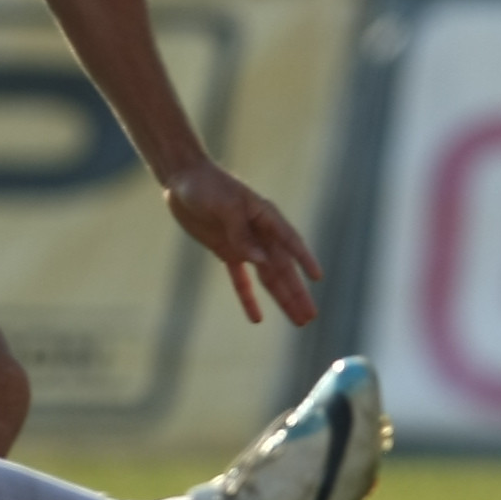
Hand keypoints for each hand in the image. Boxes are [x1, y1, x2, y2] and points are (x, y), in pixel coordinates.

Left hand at [164, 160, 322, 327]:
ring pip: (268, 277)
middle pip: (283, 268)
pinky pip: (241, 280)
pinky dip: (248, 298)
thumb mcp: (224, 205)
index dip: (304, 259)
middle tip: (311, 316)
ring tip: (299, 320)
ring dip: (282, 298)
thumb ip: (241, 233)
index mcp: (265, 216)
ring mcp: (244, 244)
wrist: (183, 179)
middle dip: (297, 292)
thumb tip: (260, 261)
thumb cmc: (206, 186)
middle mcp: (260, 233)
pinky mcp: (227, 251)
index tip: (317, 277)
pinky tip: (257, 318)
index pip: (290, 241)